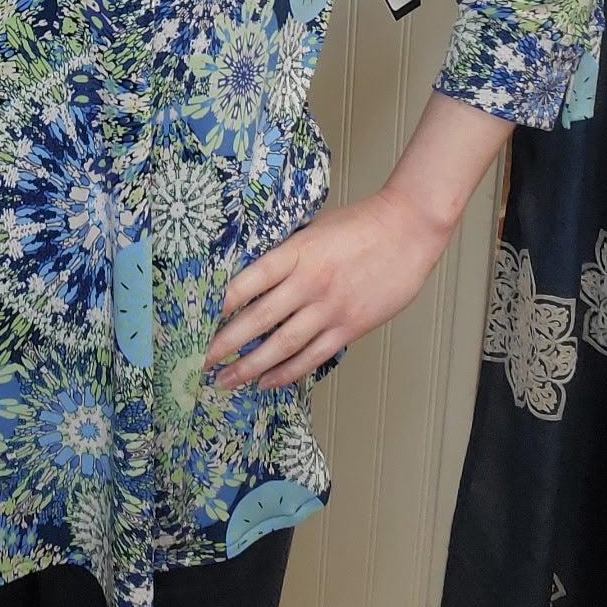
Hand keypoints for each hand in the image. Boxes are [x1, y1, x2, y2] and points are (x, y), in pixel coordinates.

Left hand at [200, 188, 457, 390]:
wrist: (408, 229)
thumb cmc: (361, 224)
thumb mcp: (314, 229)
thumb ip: (287, 253)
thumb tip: (254, 278)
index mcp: (297, 252)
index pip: (249, 281)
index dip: (222, 304)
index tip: (197, 320)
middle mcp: (310, 282)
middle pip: (259, 318)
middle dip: (225, 343)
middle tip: (199, 361)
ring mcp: (331, 308)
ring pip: (282, 345)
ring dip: (250, 366)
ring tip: (225, 380)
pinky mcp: (351, 327)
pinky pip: (313, 356)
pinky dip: (287, 372)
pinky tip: (267, 381)